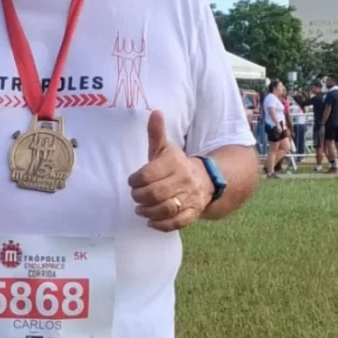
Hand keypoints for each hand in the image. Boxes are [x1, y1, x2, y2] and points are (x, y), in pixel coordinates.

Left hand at [129, 110, 211, 231]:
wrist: (206, 179)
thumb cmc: (176, 164)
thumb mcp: (165, 148)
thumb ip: (156, 133)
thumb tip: (155, 112)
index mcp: (174, 163)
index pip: (149, 174)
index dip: (135, 180)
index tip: (132, 181)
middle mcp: (183, 180)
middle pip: (155, 193)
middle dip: (139, 197)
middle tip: (134, 197)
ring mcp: (189, 197)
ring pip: (165, 209)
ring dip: (148, 212)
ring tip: (140, 210)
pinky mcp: (193, 212)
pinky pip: (177, 223)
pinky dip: (162, 225)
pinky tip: (151, 222)